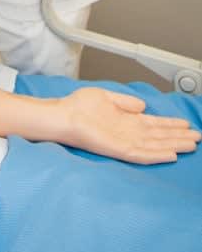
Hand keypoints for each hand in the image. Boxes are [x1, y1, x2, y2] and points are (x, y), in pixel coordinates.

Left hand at [59, 87, 200, 163]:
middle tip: (198, 137)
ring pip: (156, 145)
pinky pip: (141, 154)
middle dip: (179, 136)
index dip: (172, 125)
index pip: (155, 124)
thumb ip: (126, 102)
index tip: (187, 125)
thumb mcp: (108, 97)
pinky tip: (170, 154)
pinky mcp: (118, 149)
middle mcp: (129, 132)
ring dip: (174, 145)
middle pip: (160, 136)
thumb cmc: (79, 107)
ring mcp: (125, 142)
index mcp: (127, 120)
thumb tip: (143, 105)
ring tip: (191, 145)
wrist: (63, 115)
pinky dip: (156, 154)